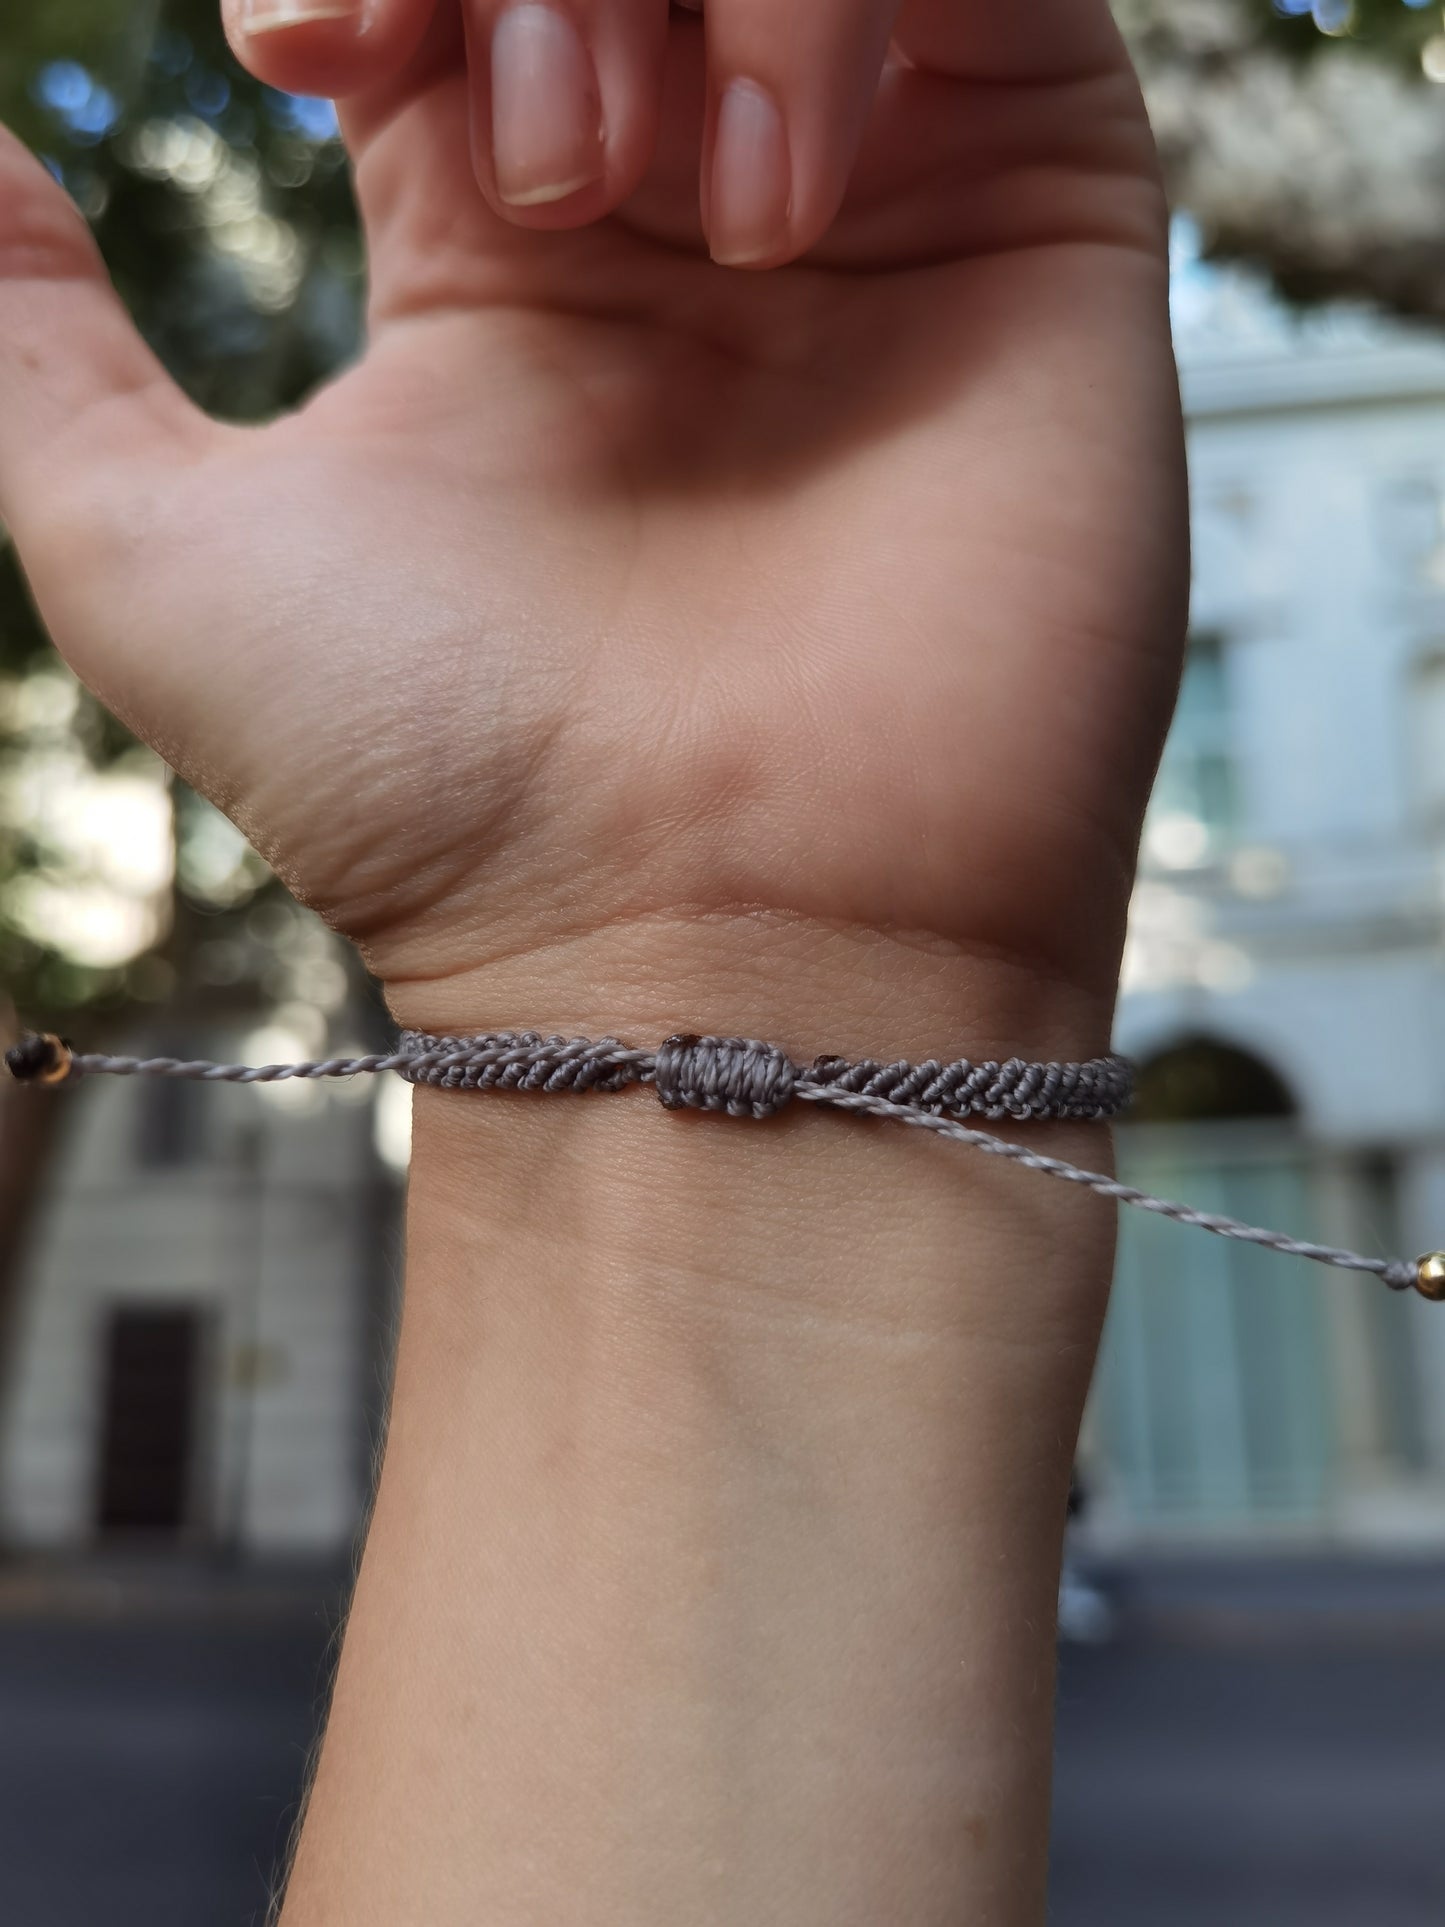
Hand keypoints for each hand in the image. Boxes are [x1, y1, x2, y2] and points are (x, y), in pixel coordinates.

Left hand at [0, 0, 1186, 1047]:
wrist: (712, 948)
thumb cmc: (442, 786)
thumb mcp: (147, 552)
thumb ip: (29, 343)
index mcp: (500, 267)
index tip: (312, 60)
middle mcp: (690, 224)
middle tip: (513, 165)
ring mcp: (874, 212)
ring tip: (632, 202)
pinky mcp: (1041, 221)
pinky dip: (838, 4)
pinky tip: (768, 205)